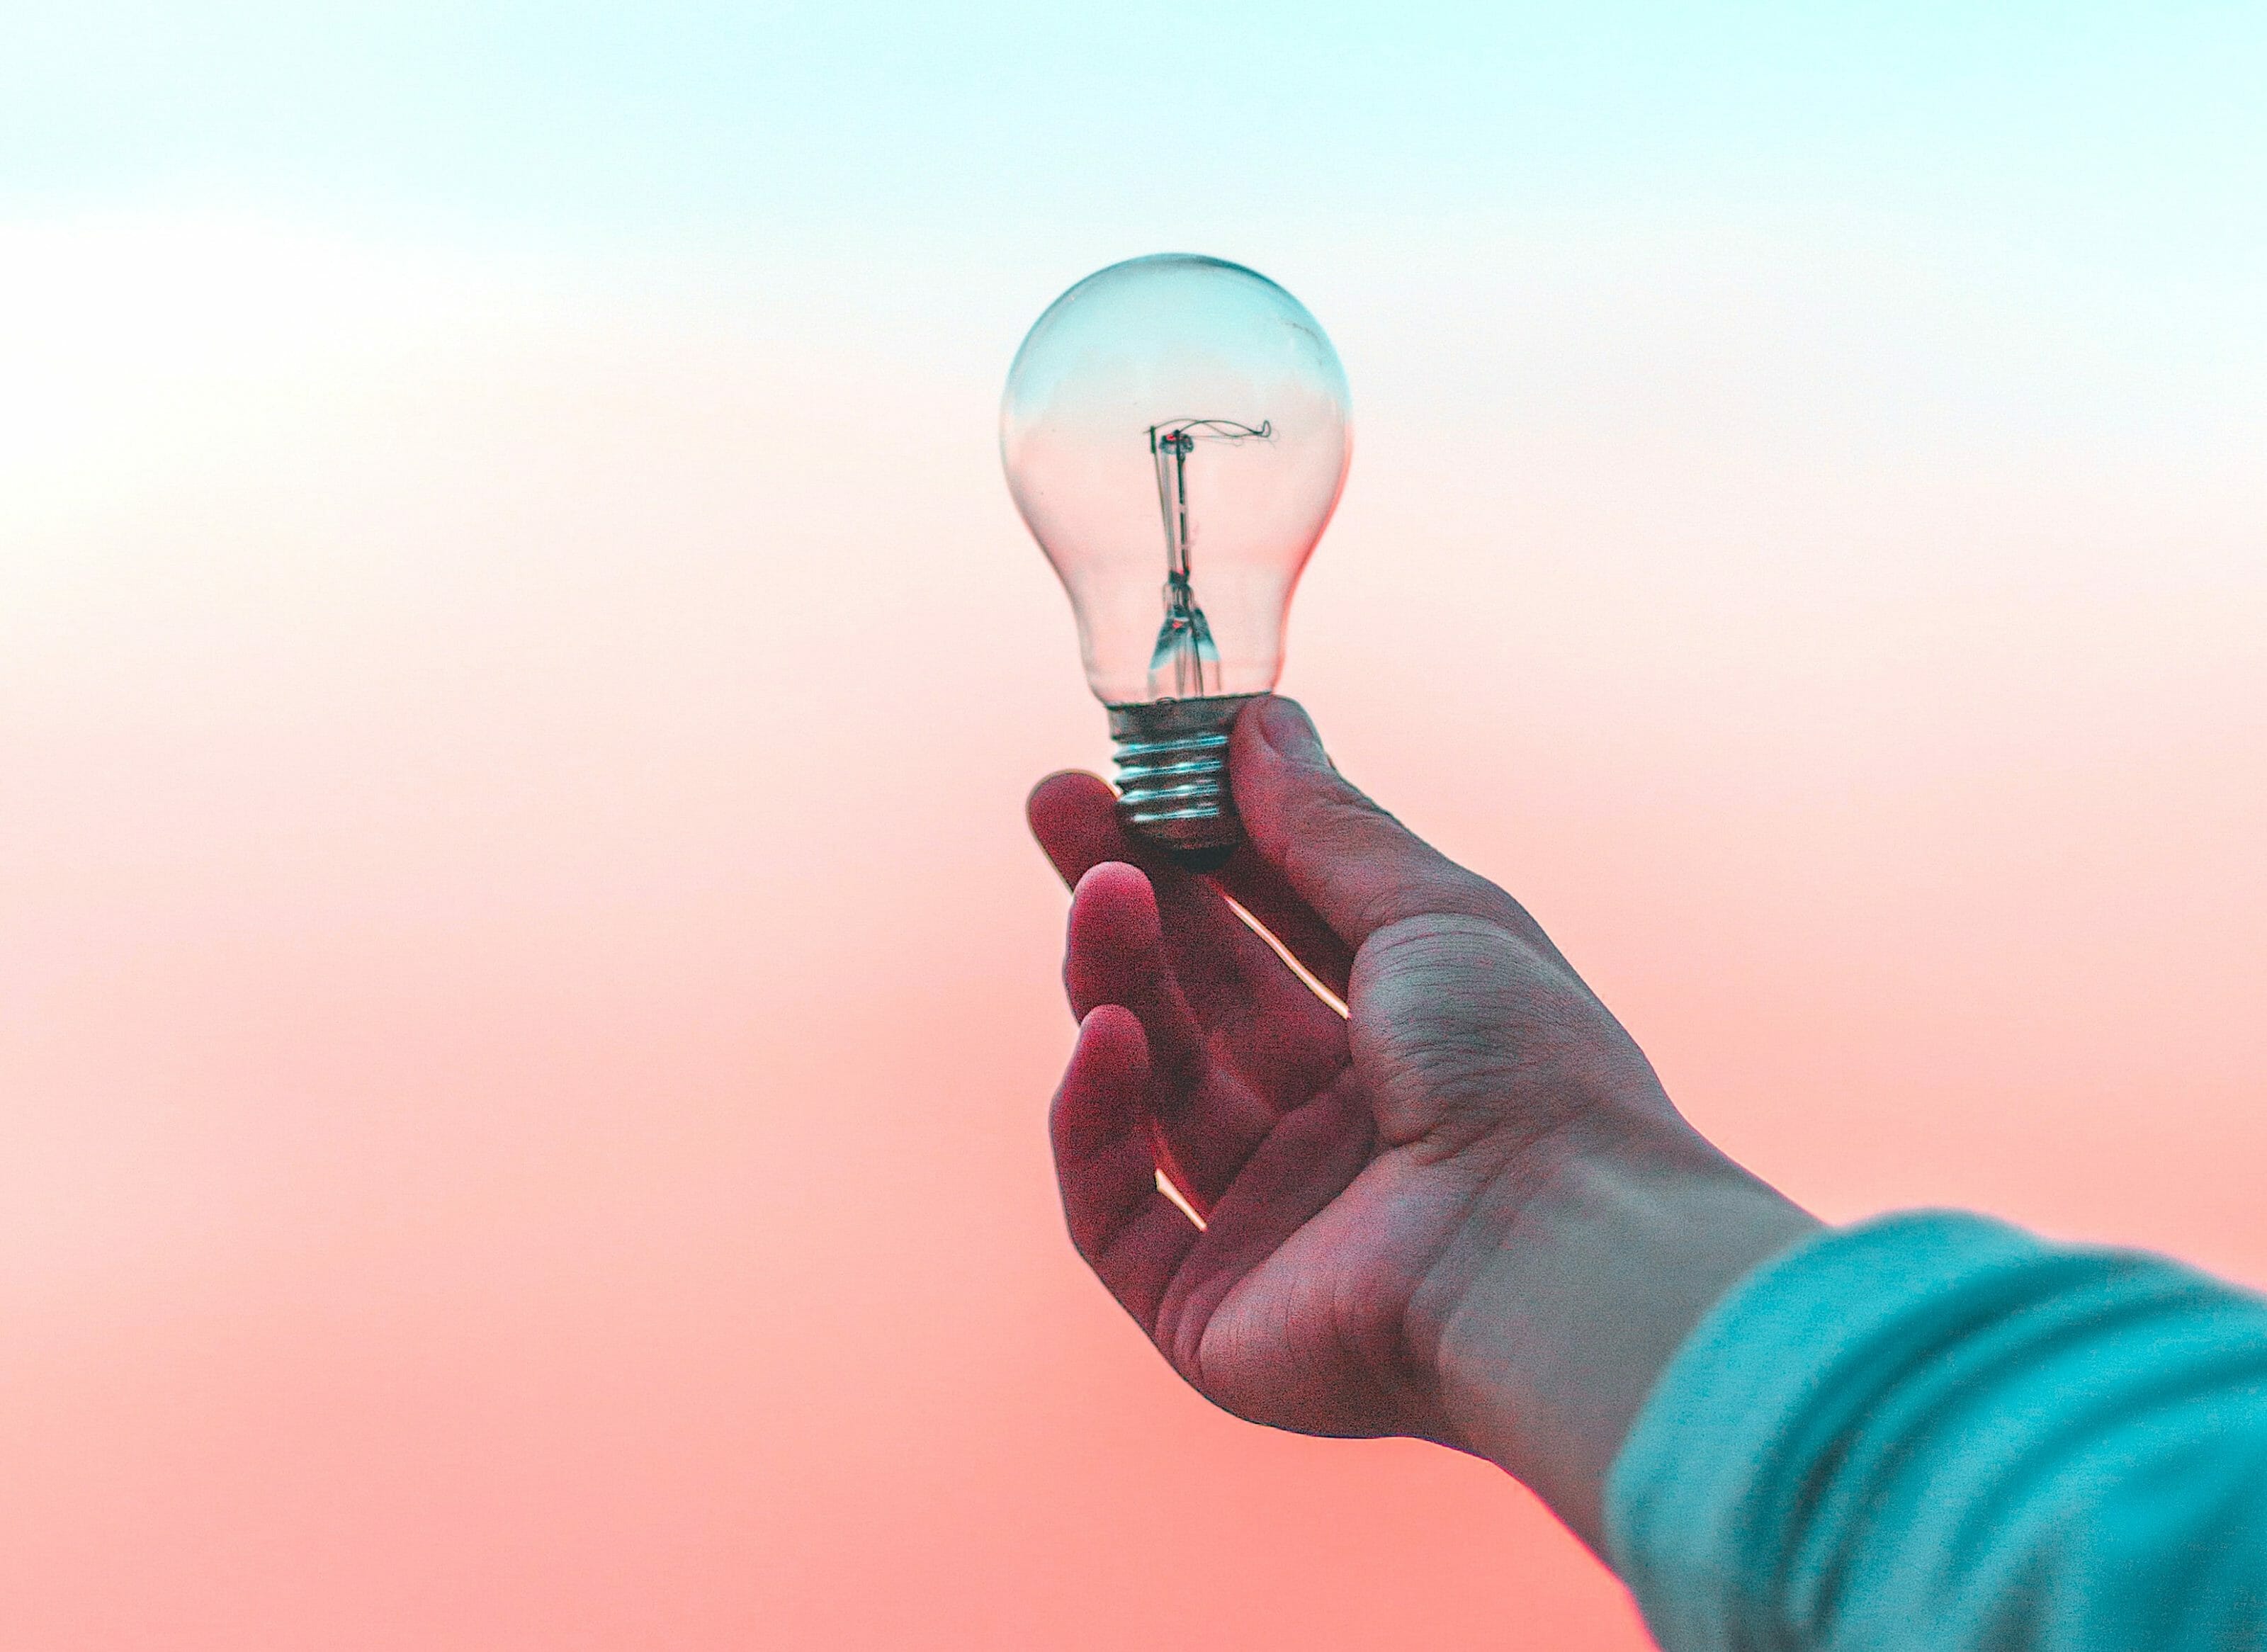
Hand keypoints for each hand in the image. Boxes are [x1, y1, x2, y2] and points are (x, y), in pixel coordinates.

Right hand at [1032, 697, 1807, 1543]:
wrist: (1551, 1253)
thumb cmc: (1523, 1069)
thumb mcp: (1432, 913)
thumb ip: (1328, 827)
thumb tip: (1260, 721)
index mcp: (1410, 1047)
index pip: (1277, 932)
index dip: (1202, 849)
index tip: (1134, 769)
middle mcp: (1340, 1136)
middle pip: (1201, 1001)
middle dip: (1129, 897)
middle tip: (1056, 804)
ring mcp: (1274, 1227)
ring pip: (1155, 1090)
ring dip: (1116, 982)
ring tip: (1099, 893)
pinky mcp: (1210, 1315)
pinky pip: (1115, 1212)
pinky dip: (1095, 1123)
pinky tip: (1105, 1035)